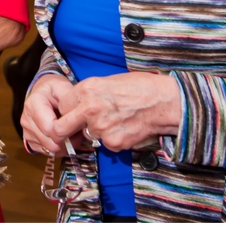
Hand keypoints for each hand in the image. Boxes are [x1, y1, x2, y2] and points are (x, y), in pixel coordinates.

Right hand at [20, 73, 79, 155]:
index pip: (49, 128)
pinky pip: (46, 152)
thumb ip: (69, 100)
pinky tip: (63, 138)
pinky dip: (57, 148)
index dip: (66, 131)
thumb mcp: (62, 87)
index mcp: (33, 105)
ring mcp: (26, 131)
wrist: (42, 92)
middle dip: (67, 141)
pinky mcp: (29, 140)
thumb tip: (76, 118)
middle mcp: (26, 119)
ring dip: (63, 145)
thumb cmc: (54, 90)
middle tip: (78, 133)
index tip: (78, 126)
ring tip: (71, 133)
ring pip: (49, 149)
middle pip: (49, 142)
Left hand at [50, 72, 180, 151]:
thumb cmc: (139, 87)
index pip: (62, 106)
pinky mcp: (113, 143)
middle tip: (71, 131)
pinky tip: (125, 128)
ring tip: (115, 121)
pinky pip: (105, 144)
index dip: (68, 110)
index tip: (74, 112)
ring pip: (88, 135)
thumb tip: (76, 104)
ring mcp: (101, 128)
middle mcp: (89, 109)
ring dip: (96, 132)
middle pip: (60, 128)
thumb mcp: (107, 81)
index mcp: (86, 90)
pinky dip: (113, 139)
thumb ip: (88, 94)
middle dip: (63, 131)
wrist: (164, 101)